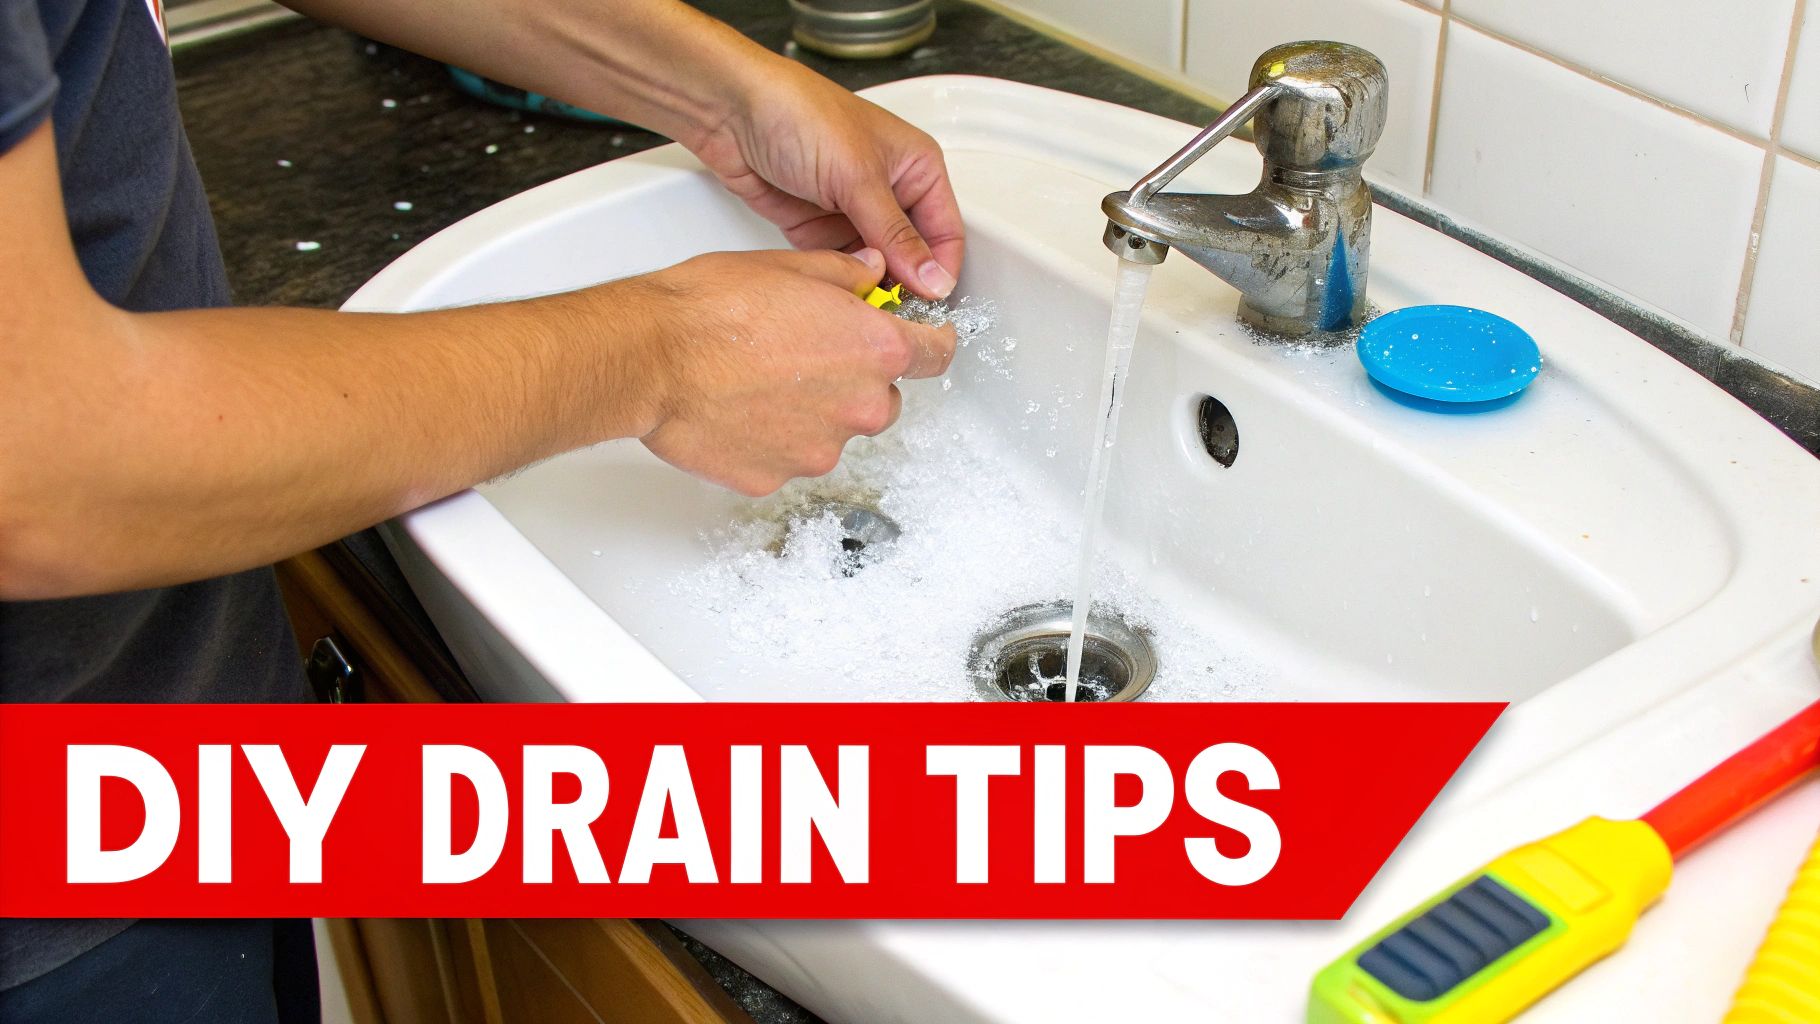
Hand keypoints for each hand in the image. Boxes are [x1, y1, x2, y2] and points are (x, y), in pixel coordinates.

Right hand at [625, 247, 956, 495]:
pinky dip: (771, 439)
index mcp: (874, 350)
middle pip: (880, 400)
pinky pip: (786, 458)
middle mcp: (858, 407)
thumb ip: (845, 276)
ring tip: (759, 380)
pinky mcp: (775, 478)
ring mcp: (819, 450)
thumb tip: (868, 274)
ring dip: (811, 412)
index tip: (922, 341)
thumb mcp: (791, 268)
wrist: (652, 357)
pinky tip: (738, 409)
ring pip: (832, 432)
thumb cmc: (712, 308)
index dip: (928, 343)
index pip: (936, 354)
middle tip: (805, 354)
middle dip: (854, 381)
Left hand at [691, 61, 964, 300]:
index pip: (946, 231)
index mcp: (916, 167)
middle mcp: (888, 190)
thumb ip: (897, 235)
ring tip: (864, 305)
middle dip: (905, 283)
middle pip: (912, 254)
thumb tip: (933, 278)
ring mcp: (852, 210)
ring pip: (875, 265)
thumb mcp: (859, 178)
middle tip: (896, 312)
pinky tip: (836, 291)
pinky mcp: (817, 227)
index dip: (941, 269)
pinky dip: (838, 280)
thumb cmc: (799, 113)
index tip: (930, 303)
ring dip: (870, 285)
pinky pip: (839, 265)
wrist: (731, 111)